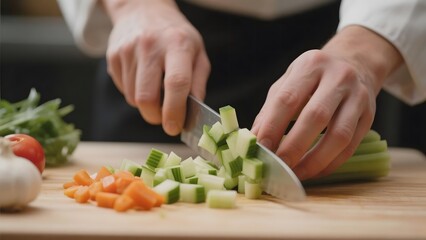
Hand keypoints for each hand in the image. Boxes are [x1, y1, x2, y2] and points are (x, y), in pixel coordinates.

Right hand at [102, 0, 209, 135]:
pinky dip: (134, 93)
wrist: (143, 9)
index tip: (175, 127)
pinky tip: (143, 78)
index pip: (176, 83)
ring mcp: (127, 50)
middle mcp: (150, 45)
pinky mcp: (113, 56)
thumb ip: (198, 83)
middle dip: (155, 117)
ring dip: (146, 105)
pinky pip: (123, 89)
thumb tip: (193, 113)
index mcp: (177, 44)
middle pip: (147, 97)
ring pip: (133, 98)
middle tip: (164, 118)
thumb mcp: (197, 53)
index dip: (175, 111)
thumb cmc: (176, 36)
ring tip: (156, 88)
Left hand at [252, 26, 401, 179]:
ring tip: (294, 173)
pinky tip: (313, 171)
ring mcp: (358, 97)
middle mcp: (338, 77)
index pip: (288, 99)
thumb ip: (270, 109)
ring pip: (338, 136)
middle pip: (316, 117)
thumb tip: (254, 140)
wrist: (355, 64)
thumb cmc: (313, 77)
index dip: (273, 127)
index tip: (261, 148)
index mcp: (311, 65)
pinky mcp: (370, 116)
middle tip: (277, 166)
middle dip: (293, 147)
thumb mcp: (288, 82)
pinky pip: (350, 147)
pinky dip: (329, 164)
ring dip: (314, 161)